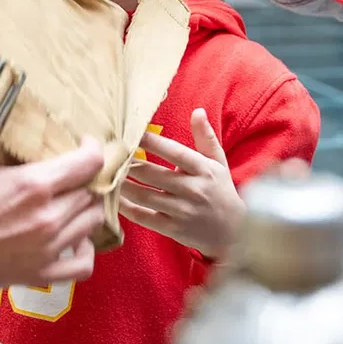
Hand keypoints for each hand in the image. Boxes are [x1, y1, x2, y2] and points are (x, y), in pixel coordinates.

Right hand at [0, 137, 106, 289]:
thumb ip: (3, 140)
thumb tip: (20, 124)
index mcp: (34, 184)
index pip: (89, 162)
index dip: (93, 149)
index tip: (85, 145)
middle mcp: (48, 216)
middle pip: (92, 193)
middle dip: (86, 180)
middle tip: (74, 176)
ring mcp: (48, 248)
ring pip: (92, 223)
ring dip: (86, 210)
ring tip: (72, 204)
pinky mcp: (40, 273)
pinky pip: (83, 265)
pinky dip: (85, 251)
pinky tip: (73, 240)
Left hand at [118, 109, 243, 259]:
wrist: (234, 232)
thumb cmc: (221, 191)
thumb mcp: (218, 162)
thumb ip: (206, 137)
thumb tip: (197, 111)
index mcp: (203, 169)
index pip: (174, 152)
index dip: (151, 141)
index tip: (131, 131)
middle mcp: (193, 190)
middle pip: (152, 173)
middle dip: (128, 163)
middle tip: (111, 154)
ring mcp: (182, 211)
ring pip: (144, 195)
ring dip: (122, 184)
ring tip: (108, 173)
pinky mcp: (173, 229)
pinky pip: (144, 217)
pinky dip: (126, 208)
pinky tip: (114, 198)